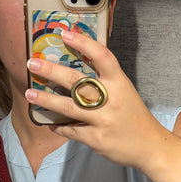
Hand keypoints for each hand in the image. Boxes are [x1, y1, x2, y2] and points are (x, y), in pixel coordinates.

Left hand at [25, 30, 167, 169]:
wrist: (149, 146)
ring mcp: (103, 120)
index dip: (83, 44)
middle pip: (77, 81)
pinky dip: (60, 127)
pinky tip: (51, 124)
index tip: (65, 35)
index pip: (101, 57)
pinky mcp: (97, 139)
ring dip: (47, 100)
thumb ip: (105, 81)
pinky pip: (72, 130)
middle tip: (33, 64)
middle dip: (52, 71)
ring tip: (31, 93)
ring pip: (69, 107)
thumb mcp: (125, 92)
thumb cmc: (134, 117)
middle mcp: (111, 100)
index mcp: (119, 83)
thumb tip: (77, 69)